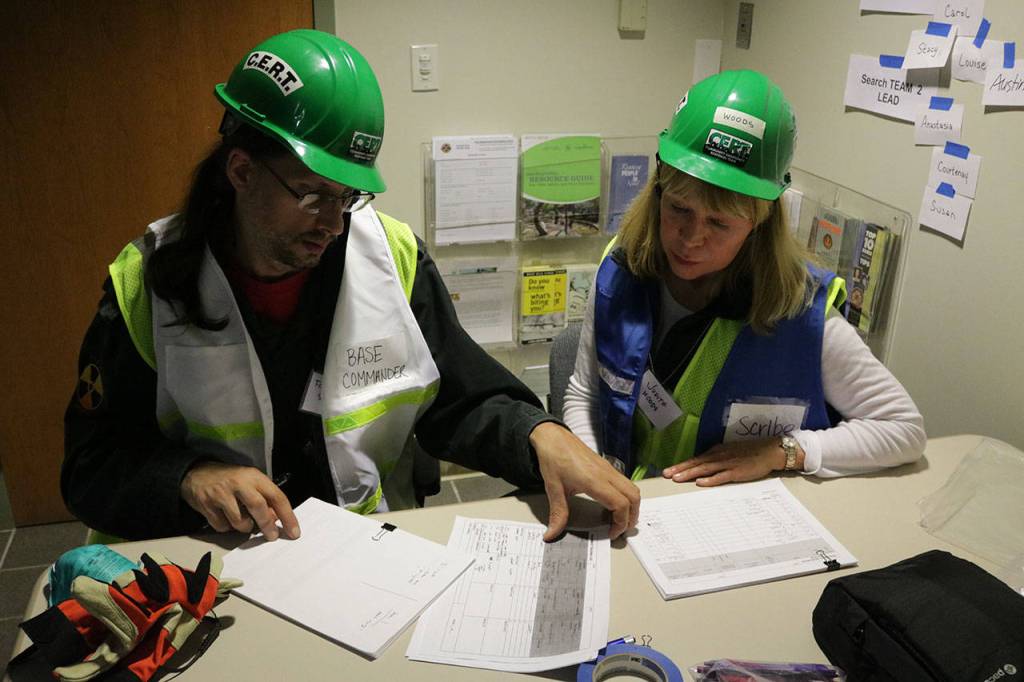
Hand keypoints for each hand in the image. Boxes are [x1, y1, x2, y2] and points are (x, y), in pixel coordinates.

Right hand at [181, 462, 299, 540]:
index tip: (294, 532)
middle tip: (272, 536)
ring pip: (239, 521)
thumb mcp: (250, 482)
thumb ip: (264, 498)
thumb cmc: (229, 479)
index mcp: (254, 476)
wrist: (196, 473)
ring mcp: (221, 494)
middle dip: (267, 525)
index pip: (276, 496)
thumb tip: (277, 519)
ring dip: (244, 527)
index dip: (288, 516)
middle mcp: (238, 483)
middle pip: (258, 507)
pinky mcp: (206, 505)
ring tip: (242, 520)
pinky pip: (222, 526)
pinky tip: (225, 517)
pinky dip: (226, 527)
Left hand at [529, 422, 639, 541]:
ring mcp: (609, 469)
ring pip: (632, 489)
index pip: (621, 504)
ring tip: (618, 519)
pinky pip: (625, 483)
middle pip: (633, 497)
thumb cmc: (553, 458)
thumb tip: (551, 534)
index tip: (611, 533)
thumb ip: (557, 514)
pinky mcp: (607, 466)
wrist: (553, 436)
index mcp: (595, 480)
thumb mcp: (553, 489)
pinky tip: (610, 504)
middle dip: (631, 517)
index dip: (620, 523)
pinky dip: (625, 497)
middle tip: (620, 529)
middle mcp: (606, 474)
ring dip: (631, 506)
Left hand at [662, 437, 801, 486]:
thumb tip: (703, 467)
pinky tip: (700, 483)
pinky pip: (721, 476)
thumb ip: (716, 459)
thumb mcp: (730, 452)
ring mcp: (728, 464)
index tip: (668, 471)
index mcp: (716, 452)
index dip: (681, 465)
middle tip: (665, 475)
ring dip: (690, 474)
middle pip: (696, 464)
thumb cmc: (750, 452)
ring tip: (677, 478)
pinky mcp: (737, 472)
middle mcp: (719, 456)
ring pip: (705, 469)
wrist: (770, 450)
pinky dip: (710, 480)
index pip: (695, 460)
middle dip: (680, 469)